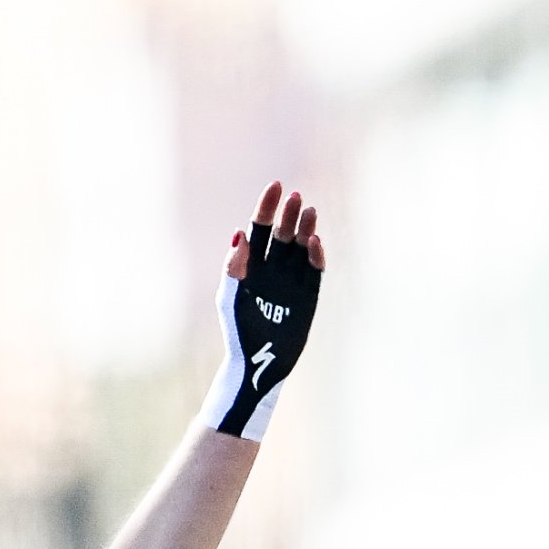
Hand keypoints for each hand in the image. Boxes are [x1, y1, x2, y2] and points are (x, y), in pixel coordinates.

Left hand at [206, 183, 326, 440]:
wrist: (259, 362)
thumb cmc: (238, 331)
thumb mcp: (231, 299)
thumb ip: (234, 268)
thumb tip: (240, 235)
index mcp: (251, 264)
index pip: (261, 227)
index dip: (268, 206)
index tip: (277, 186)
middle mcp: (274, 267)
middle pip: (283, 232)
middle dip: (289, 214)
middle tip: (296, 198)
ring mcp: (292, 278)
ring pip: (302, 245)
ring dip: (305, 228)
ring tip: (309, 213)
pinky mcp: (309, 292)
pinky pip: (315, 268)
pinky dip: (316, 254)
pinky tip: (315, 242)